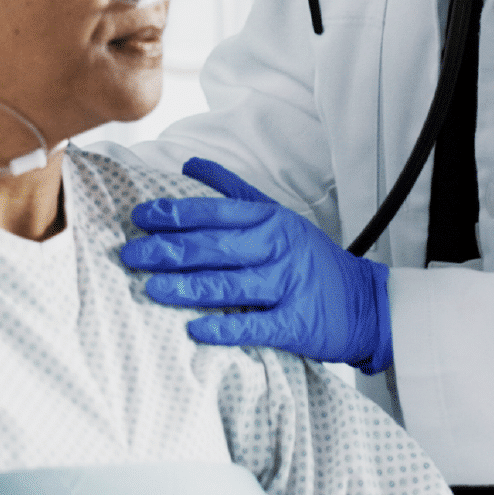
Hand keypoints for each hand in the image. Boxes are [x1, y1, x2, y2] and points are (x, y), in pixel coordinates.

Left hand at [120, 157, 392, 373]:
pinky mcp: (295, 321)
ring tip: (150, 289)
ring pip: (228, 284)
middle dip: (168, 250)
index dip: (176, 213)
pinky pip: (254, 324)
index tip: (140, 217)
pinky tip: (194, 330)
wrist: (364, 300)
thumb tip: (190, 164)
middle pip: (214, 246)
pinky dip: (224, 328)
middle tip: (130, 255)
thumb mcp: (276, 214)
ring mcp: (286, 284)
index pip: (215, 212)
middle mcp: (276, 247)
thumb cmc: (309, 255)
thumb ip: (233, 191)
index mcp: (269, 219)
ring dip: (186, 287)